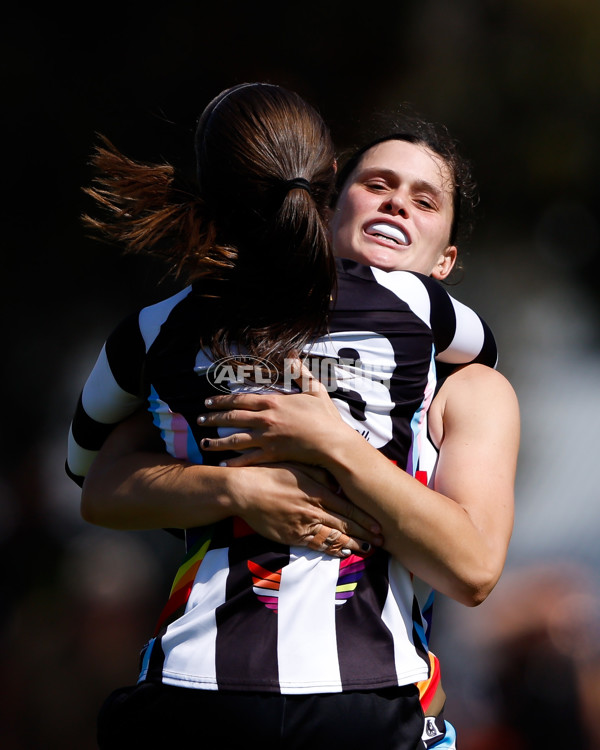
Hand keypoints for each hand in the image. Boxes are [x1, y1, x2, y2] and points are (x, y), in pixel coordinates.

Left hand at [197, 361, 347, 467]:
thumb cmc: (325, 417)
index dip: (222, 401)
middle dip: (213, 418)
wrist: (333, 443)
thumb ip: (300, 373)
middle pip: (233, 418)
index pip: (240, 399)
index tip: (208, 401)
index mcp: (273, 402)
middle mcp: (266, 419)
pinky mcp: (273, 455)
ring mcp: (268, 438)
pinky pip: (249, 459)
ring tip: (203, 443)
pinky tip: (222, 465)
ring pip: (235, 439)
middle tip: (199, 419)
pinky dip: (234, 462)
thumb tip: (292, 354)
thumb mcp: (314, 390)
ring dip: (217, 441)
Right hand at [230, 462, 382, 557]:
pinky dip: (331, 550)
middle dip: (365, 535)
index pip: (348, 508)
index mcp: (318, 491)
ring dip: (352, 545)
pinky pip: (316, 545)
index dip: (366, 519)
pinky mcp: (292, 536)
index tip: (380, 526)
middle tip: (382, 542)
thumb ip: (320, 475)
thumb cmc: (271, 473)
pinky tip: (342, 553)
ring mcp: (303, 525)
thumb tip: (338, 482)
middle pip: (345, 525)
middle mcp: (314, 510)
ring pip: (333, 538)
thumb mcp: (299, 466)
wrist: (245, 490)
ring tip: (367, 550)